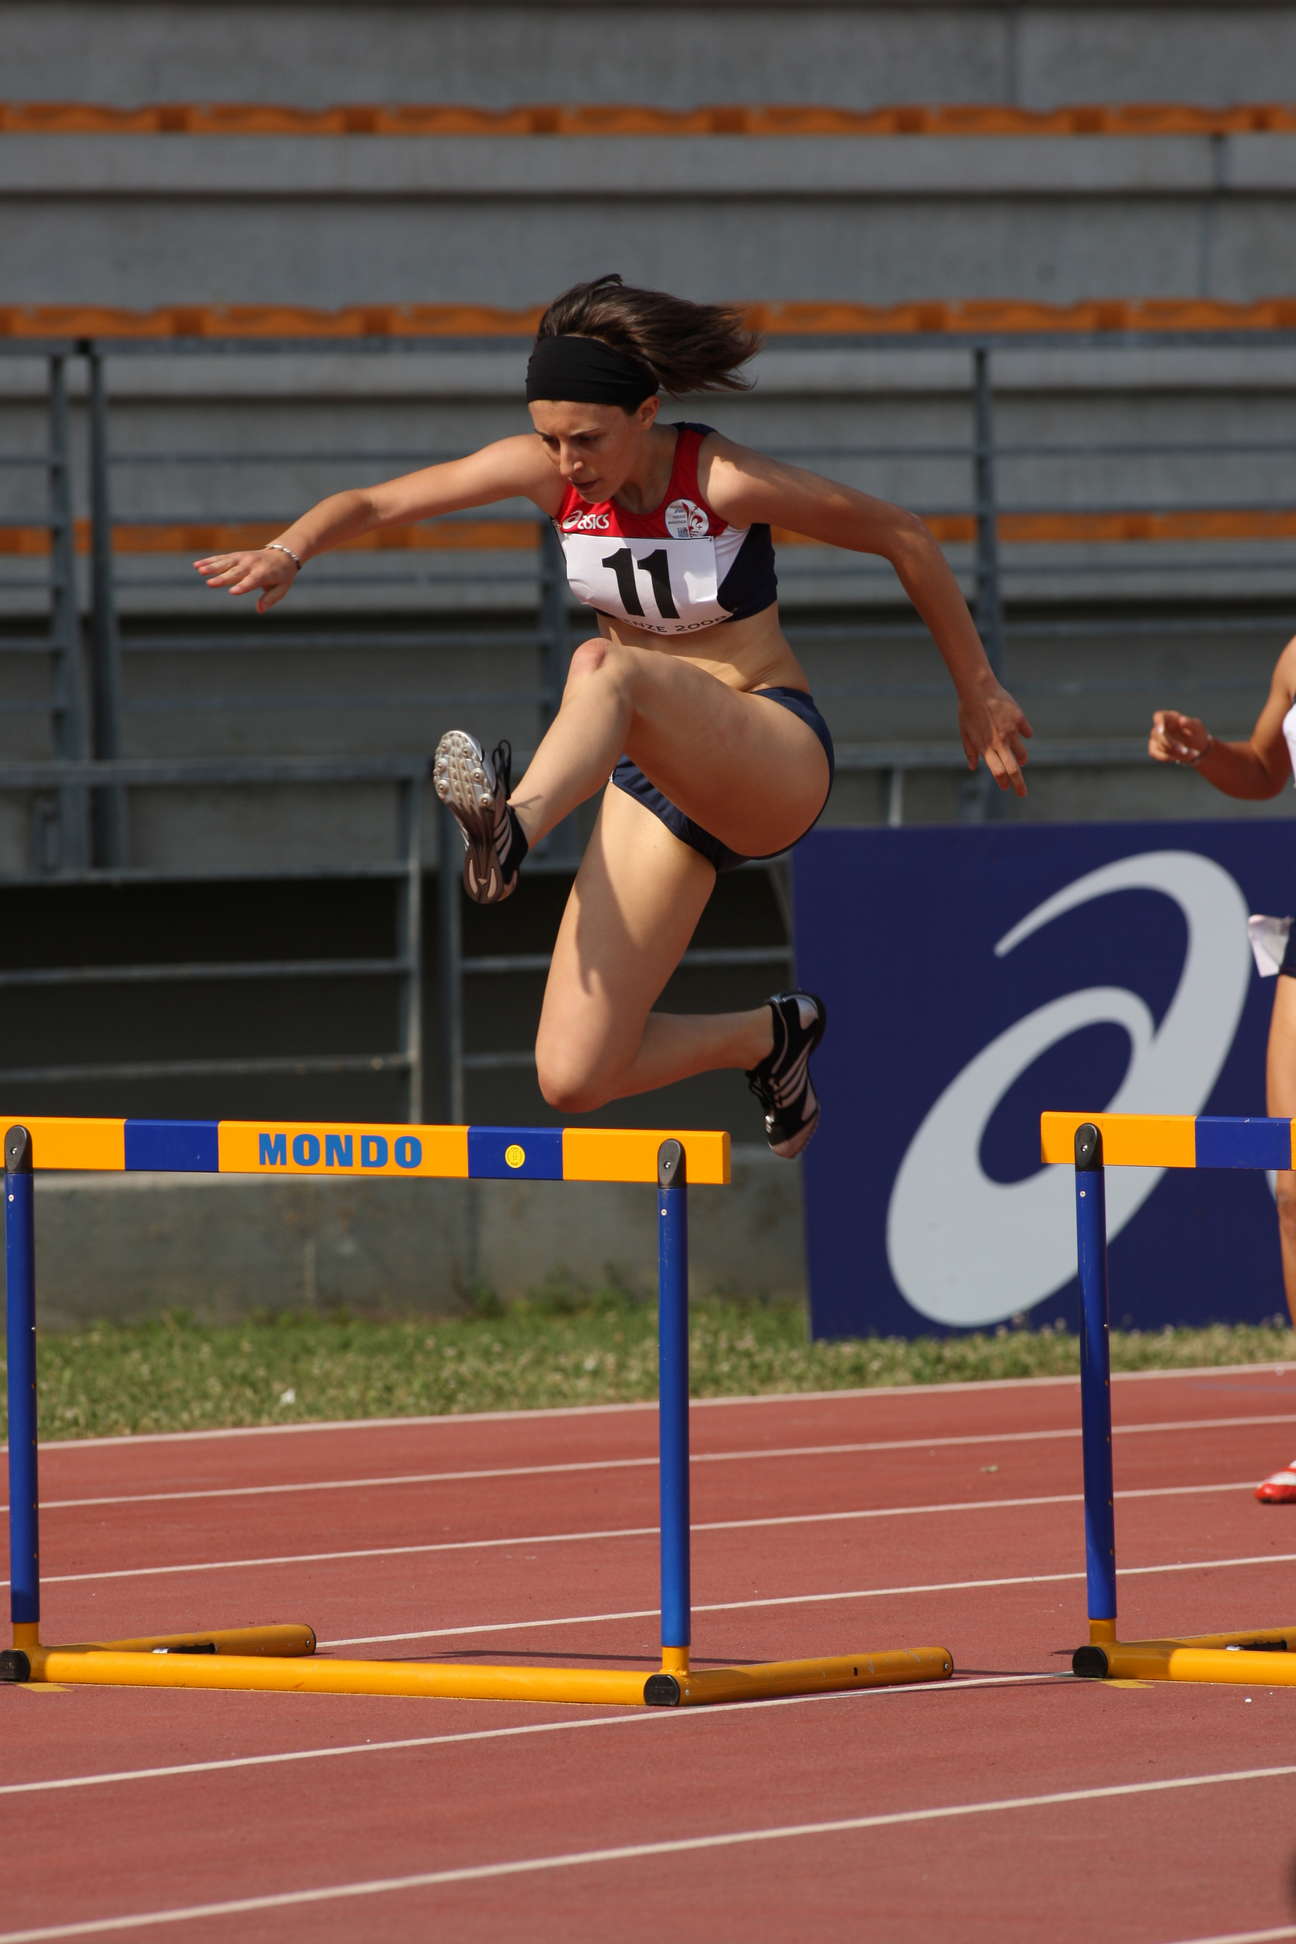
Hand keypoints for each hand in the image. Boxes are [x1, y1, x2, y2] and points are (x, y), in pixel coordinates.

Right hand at [193, 548, 297, 613]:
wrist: (282, 555)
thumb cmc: (281, 576)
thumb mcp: (281, 589)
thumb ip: (270, 599)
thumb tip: (259, 610)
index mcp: (263, 574)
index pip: (251, 581)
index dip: (242, 586)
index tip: (232, 592)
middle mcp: (251, 564)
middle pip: (235, 572)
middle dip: (222, 578)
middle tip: (209, 584)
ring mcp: (242, 558)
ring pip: (225, 563)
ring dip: (211, 566)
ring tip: (199, 570)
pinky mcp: (235, 556)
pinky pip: (221, 558)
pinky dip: (209, 561)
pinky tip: (196, 565)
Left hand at [958, 680, 1032, 796]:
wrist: (978, 688)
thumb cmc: (968, 711)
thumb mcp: (965, 733)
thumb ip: (970, 751)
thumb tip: (973, 767)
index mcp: (986, 747)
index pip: (997, 772)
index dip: (1002, 782)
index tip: (1005, 788)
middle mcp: (1000, 742)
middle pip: (1013, 769)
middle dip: (1019, 784)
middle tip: (1022, 794)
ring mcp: (1011, 731)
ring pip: (1022, 753)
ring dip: (1021, 759)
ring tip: (1021, 761)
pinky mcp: (1019, 718)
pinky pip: (1026, 731)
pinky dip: (1025, 735)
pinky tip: (1023, 736)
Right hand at [1149, 709, 1209, 765]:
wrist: (1197, 748)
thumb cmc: (1197, 735)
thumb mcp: (1198, 728)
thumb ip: (1191, 724)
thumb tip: (1181, 720)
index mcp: (1170, 717)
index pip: (1159, 716)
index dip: (1158, 722)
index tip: (1161, 731)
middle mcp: (1160, 727)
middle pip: (1158, 734)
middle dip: (1172, 745)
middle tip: (1186, 751)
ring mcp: (1156, 738)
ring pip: (1160, 746)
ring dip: (1176, 753)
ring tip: (1191, 754)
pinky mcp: (1154, 749)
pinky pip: (1157, 754)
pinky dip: (1170, 757)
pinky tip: (1181, 758)